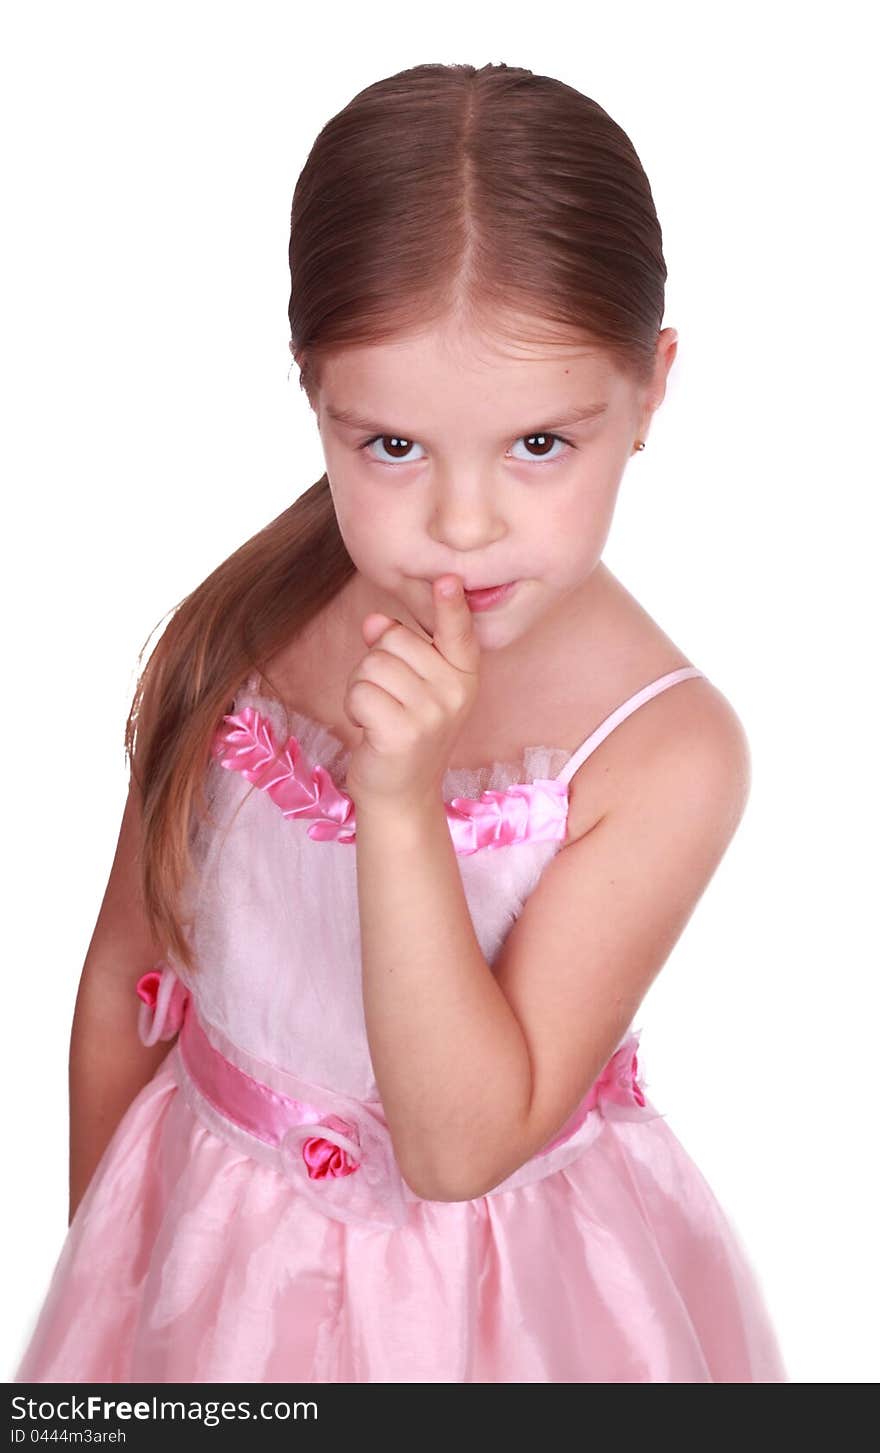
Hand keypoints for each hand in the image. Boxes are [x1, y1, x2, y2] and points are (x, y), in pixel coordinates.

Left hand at [343, 575, 480, 808]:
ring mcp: (432, 714)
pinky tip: (370, 728)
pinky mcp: (403, 732)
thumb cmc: (404, 731)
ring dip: (362, 687)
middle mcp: (455, 693)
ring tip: (380, 714)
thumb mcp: (412, 686)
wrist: (401, 793)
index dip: (450, 604)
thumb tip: (375, 621)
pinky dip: (353, 707)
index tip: (447, 578)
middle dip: (377, 662)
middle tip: (390, 699)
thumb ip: (398, 648)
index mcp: (464, 676)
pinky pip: (359, 691)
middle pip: (395, 639)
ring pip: (372, 664)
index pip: (458, 632)